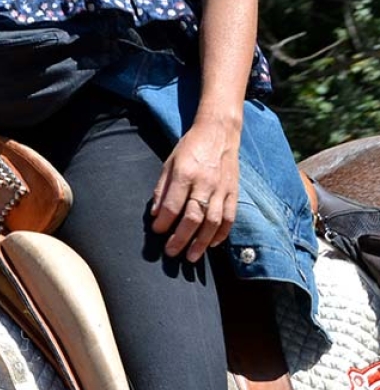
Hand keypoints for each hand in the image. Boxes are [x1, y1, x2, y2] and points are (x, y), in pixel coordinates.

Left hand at [150, 120, 239, 261]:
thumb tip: (155, 214)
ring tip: (191, 256)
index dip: (164, 222)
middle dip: (181, 238)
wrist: (219, 133)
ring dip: (201, 243)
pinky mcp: (234, 193)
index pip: (173, 204)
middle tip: (171, 252)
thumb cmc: (190, 148)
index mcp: (185, 173)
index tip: (157, 232)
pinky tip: (211, 244)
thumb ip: (162, 188)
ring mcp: (222, 189)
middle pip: (193, 217)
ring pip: (213, 222)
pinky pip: (230, 218)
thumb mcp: (169, 162)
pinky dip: (221, 234)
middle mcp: (205, 183)